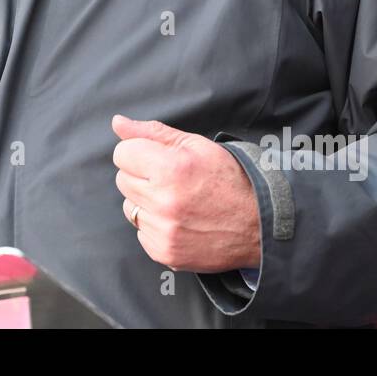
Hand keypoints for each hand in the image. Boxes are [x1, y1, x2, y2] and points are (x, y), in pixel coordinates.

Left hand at [112, 115, 260, 272]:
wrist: (258, 224)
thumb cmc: (228, 179)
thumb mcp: (195, 145)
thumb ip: (153, 133)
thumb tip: (118, 123)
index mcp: (170, 168)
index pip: (123, 153)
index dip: (139, 152)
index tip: (157, 158)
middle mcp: (163, 202)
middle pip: (123, 179)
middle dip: (142, 175)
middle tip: (171, 180)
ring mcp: (163, 231)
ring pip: (129, 206)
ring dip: (146, 202)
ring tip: (176, 201)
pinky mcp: (164, 252)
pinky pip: (141, 232)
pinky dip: (155, 226)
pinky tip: (179, 220)